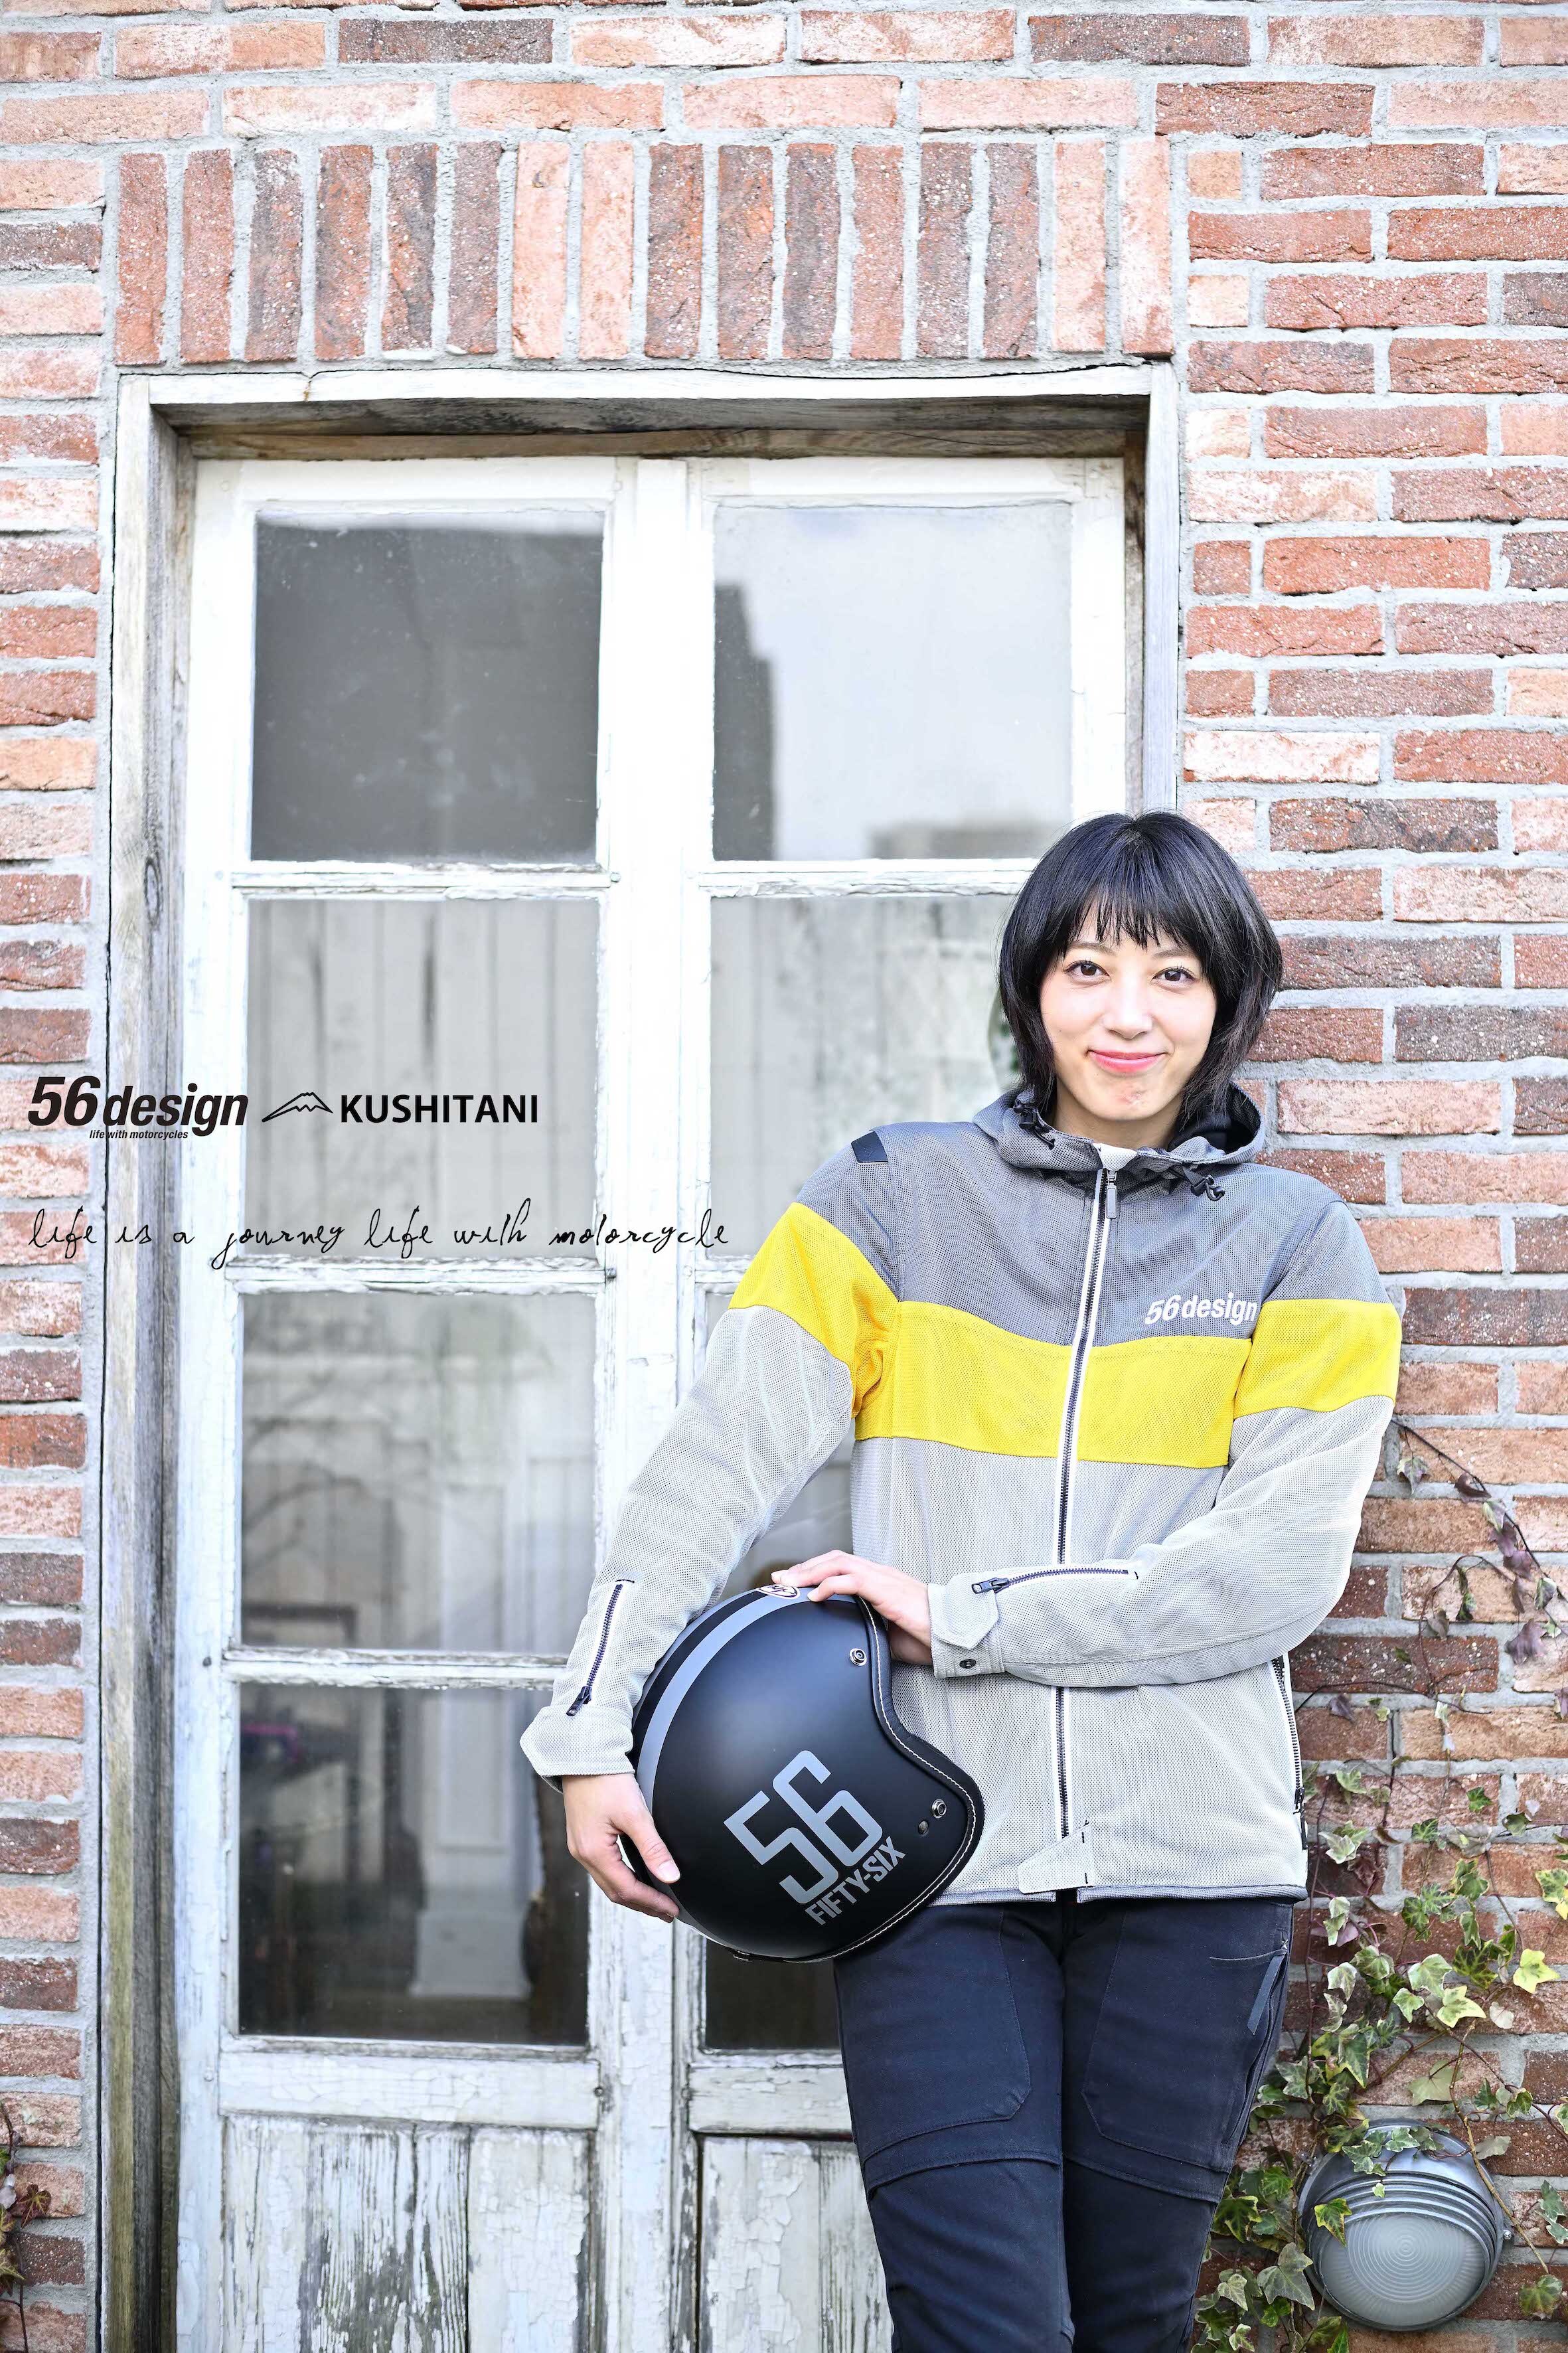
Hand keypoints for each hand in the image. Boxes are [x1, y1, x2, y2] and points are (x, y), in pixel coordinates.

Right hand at [562, 1772, 680, 1921]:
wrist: (583, 1755)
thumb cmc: (604, 1779)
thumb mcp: (634, 1813)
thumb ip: (653, 1847)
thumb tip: (670, 1876)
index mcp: (593, 1852)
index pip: (626, 1889)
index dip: (651, 1902)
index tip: (671, 1910)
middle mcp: (583, 1854)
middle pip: (615, 1892)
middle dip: (642, 1904)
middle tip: (665, 1912)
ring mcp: (581, 1846)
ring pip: (609, 1882)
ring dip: (632, 1894)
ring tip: (654, 1900)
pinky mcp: (584, 1838)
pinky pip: (604, 1869)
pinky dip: (622, 1879)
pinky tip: (634, 1877)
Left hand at [772, 1551, 933, 1665]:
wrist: (951, 1634)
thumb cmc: (925, 1636)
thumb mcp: (886, 1634)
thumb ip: (865, 1629)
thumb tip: (844, 1642)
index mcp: (879, 1582)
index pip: (840, 1567)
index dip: (813, 1571)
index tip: (791, 1583)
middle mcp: (879, 1574)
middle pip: (833, 1559)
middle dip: (803, 1568)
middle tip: (779, 1580)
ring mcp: (883, 1579)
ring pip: (838, 1563)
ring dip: (809, 1571)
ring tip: (789, 1584)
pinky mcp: (886, 1589)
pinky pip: (852, 1580)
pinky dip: (829, 1584)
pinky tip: (814, 1595)